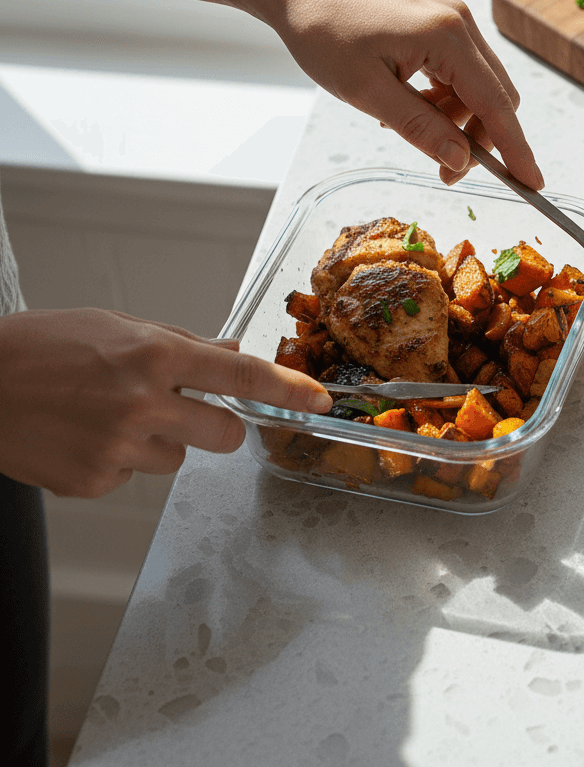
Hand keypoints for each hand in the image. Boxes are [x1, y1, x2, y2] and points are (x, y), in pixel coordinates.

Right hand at [0, 308, 331, 496]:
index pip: (242, 377)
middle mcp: (142, 403)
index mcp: (154, 356)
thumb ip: (182, 344)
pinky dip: (119, 462)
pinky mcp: (93, 482)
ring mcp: (117, 448)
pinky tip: (86, 437)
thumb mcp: (118, 327)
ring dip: (159, 442)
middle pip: (224, 436)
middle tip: (184, 410)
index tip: (317, 401)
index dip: (288, 391)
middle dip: (217, 427)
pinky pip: (133, 478)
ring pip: (177, 459)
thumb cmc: (41, 348)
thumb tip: (232, 351)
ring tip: (110, 417)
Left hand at [44, 0, 543, 189]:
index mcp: (447, 37)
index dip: (516, 149)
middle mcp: (460, 23)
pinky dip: (446, 100)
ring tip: (408, 129)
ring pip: (479, 88)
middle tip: (444, 170)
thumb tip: (461, 160)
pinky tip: (410, 106)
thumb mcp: (369, 93)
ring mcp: (453, 20)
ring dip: (458, 120)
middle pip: (496, 97)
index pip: (496, 105)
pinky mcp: (441, 23)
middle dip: (480, 139)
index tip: (532, 183)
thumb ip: (420, 128)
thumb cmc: (325, 34)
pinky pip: (461, 73)